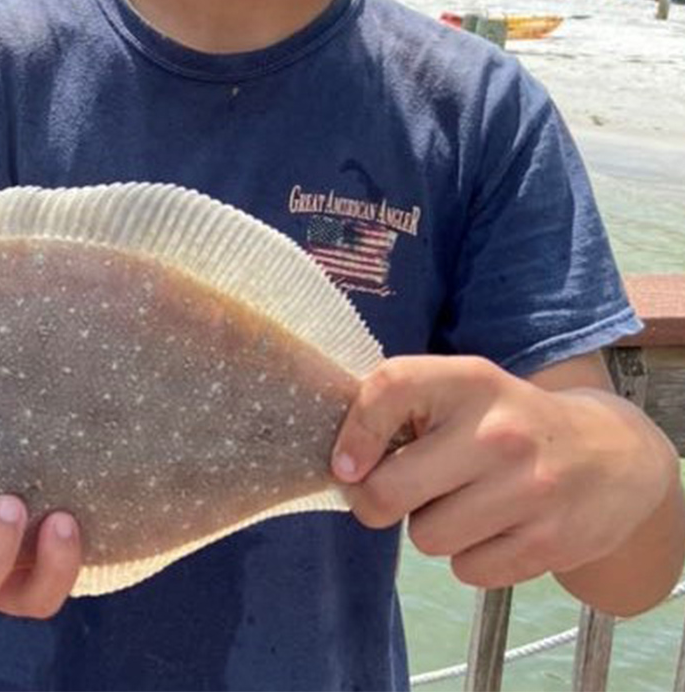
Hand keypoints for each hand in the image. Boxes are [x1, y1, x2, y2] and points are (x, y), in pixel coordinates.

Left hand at [331, 355, 679, 609]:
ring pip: (426, 537)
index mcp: (471, 381)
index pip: (390, 387)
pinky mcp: (551, 541)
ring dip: (433, 529)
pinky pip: (466, 570)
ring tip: (465, 503)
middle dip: (379, 501)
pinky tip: (497, 528)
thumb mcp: (463, 392)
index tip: (346, 465)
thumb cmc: (508, 425)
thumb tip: (339, 462)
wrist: (613, 457)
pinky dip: (471, 558)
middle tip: (400, 493)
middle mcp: (501, 431)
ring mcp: (531, 488)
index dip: (354, 432)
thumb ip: (400, 409)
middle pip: (388, 491)